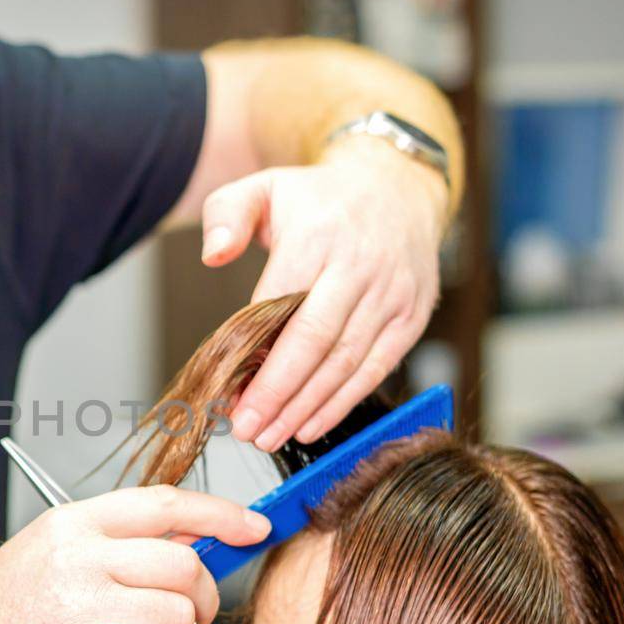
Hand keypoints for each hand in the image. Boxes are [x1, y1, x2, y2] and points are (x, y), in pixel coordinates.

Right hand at [0, 485, 269, 623]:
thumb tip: (190, 540)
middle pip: (182, 562)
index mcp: (70, 525)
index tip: (253, 526)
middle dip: (204, 591)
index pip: (163, 504)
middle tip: (195, 611)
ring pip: (178, 611)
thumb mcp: (47, 555)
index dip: (219, 514)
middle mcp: (77, 559)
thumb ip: (113, 545)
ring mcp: (79, 610)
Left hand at [199, 136, 447, 448]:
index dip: (256, 354)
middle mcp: (360, 267)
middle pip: (316, 342)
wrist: (398, 187)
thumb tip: (213, 254)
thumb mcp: (264, 187)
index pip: (282, 303)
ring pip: (346, 362)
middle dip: (279, 393)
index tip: (229, 391)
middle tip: (248, 430)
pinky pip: (376, 369)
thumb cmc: (319, 199)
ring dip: (307, 407)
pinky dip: (343, 402)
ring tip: (271, 436)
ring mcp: (391, 295)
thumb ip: (227, 214)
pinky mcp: (410, 317)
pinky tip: (311, 425)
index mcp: (318, 236)